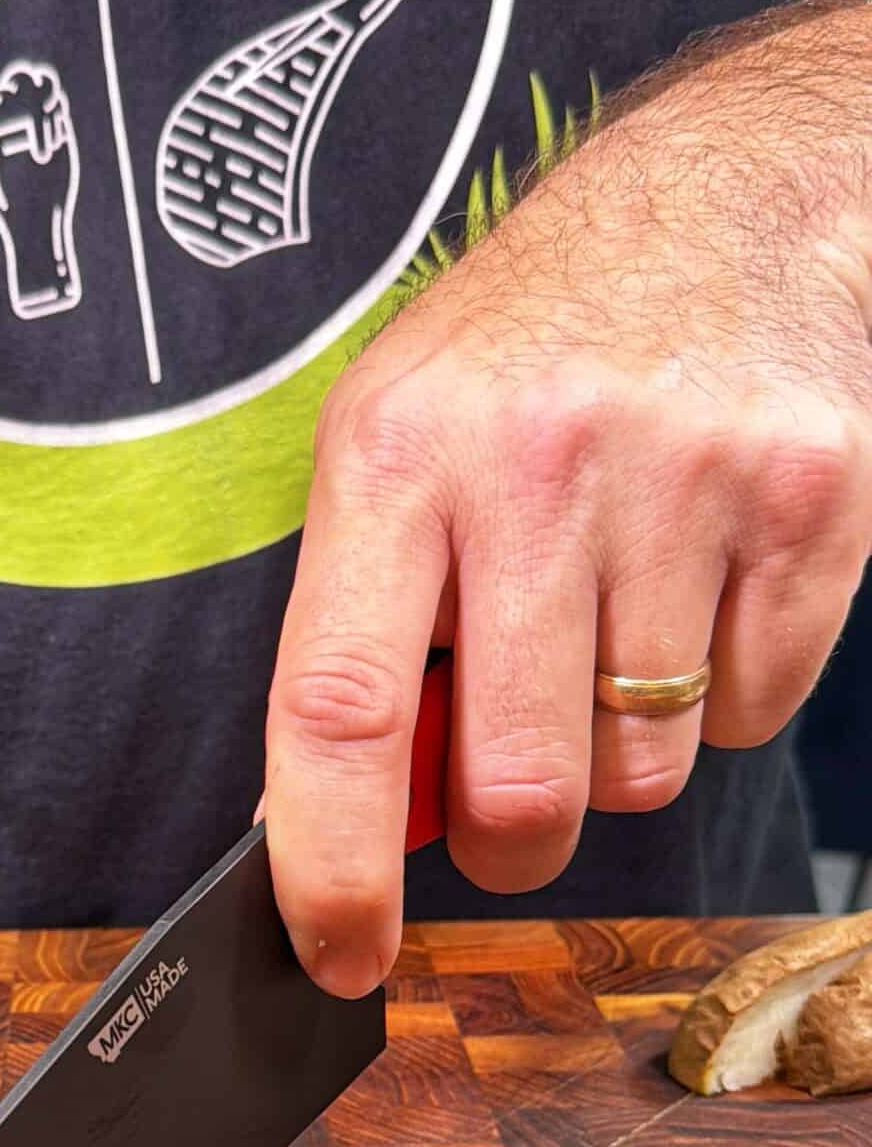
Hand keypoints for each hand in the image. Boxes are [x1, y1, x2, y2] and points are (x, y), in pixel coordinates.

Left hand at [265, 0, 871, 995]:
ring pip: (646, 769)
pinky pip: (754, 714)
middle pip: (523, 784)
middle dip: (516, 837)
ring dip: (624, 748)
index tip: (337, 954)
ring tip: (618, 620)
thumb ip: (368, 629)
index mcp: (394, 453)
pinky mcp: (814, 502)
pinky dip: (725, 693)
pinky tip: (703, 583)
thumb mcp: (402, 443)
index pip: (339, 706)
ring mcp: (687, 480)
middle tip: (516, 793)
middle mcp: (534, 463)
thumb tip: (362, 832)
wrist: (731, 192)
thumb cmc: (535, 350)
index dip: (332, 864)